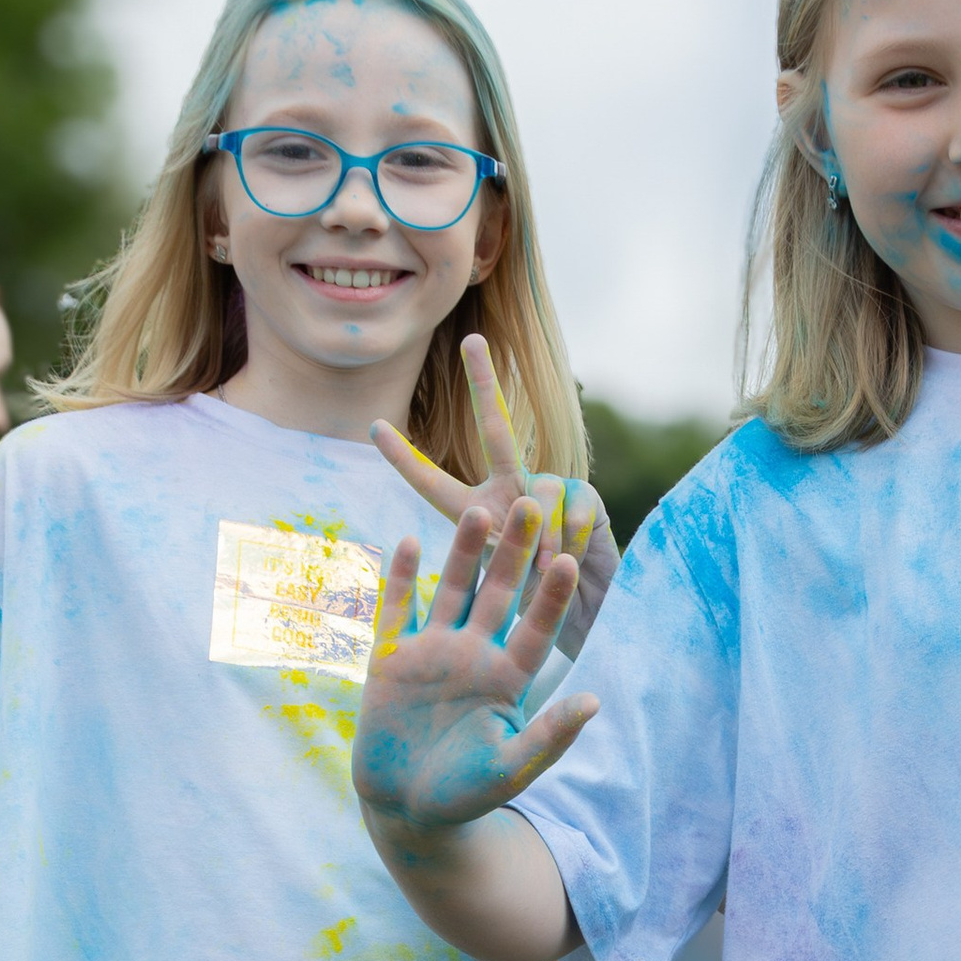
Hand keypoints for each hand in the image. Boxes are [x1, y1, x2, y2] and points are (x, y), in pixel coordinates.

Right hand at [351, 482, 594, 838]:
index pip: (536, 627)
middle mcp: (474, 655)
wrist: (405, 808)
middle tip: (532, 502)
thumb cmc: (464, 797)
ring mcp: (431, 652)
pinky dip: (401, 578)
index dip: (551, 596)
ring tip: (477, 510)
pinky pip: (397, 610)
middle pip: (498, 594)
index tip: (568, 559)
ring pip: (451, 591)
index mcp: (508, 679)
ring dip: (463, 552)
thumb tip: (593, 702)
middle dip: (514, 552)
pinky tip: (410, 543)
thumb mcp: (510, 770)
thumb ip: (548, 737)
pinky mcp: (391, 658)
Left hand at [371, 333, 615, 659]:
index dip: (403, 458)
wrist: (587, 620)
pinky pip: (570, 508)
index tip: (373, 426)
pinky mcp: (584, 497)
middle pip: (497, 429)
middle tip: (472, 340)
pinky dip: (569, 540)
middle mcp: (511, 490)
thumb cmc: (534, 611)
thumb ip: (501, 551)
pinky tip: (573, 558)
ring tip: (547, 567)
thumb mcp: (499, 589)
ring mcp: (550, 489)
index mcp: (477, 512)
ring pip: (537, 490)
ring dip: (542, 536)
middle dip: (484, 383)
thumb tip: (516, 511)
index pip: (432, 484)